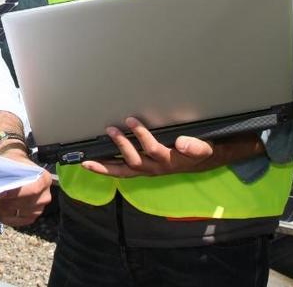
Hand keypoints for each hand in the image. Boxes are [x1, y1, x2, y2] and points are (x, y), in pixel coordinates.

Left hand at [0, 148, 51, 226]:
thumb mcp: (10, 162)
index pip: (34, 189)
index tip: (1, 194)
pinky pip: (16, 221)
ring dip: (4, 208)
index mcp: (44, 179)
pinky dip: (5, 216)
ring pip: (19, 214)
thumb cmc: (13, 164)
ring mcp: (39, 208)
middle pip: (25, 204)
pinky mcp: (31, 217)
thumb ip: (6, 174)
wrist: (15, 167)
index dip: (17, 193)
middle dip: (6, 201)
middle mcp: (45, 195)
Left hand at [80, 117, 217, 177]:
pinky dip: (106, 169)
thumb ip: (195, 146)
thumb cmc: (199, 152)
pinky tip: (92, 165)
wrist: (199, 163)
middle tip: (110, 129)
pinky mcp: (140, 169)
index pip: (153, 149)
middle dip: (121, 146)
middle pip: (134, 162)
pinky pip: (121, 172)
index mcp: (169, 161)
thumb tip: (182, 142)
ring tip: (89, 159)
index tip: (131, 120)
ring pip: (123, 172)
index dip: (141, 136)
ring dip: (106, 165)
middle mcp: (155, 168)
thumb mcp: (203, 148)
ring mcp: (146, 170)